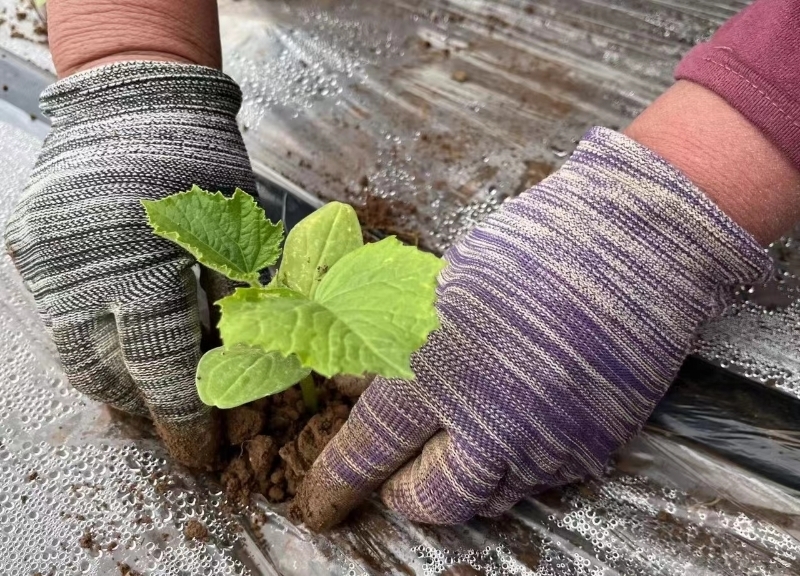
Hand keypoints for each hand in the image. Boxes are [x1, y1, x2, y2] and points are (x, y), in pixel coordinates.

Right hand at [5, 61, 254, 467]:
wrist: (134, 98)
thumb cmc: (201, 162)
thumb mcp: (234, 234)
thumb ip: (230, 308)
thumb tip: (233, 376)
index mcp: (145, 264)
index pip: (163, 368)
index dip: (183, 419)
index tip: (198, 452)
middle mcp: (82, 270)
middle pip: (109, 372)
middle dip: (145, 411)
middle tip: (173, 431)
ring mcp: (47, 260)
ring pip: (74, 353)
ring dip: (113, 386)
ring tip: (144, 402)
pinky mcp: (28, 248)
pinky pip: (59, 316)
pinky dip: (90, 342)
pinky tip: (116, 351)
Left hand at [294, 127, 770, 528]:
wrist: (637, 245)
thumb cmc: (534, 248)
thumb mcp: (443, 283)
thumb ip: (394, 341)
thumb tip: (353, 380)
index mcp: (437, 369)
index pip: (368, 446)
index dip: (338, 479)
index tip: (321, 500)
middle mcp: (487, 421)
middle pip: (425, 500)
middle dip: (399, 496)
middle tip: (392, 481)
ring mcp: (544, 443)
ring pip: (482, 501)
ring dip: (454, 486)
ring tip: (450, 454)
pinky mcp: (589, 449)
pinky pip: (535, 484)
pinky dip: (508, 469)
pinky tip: (508, 433)